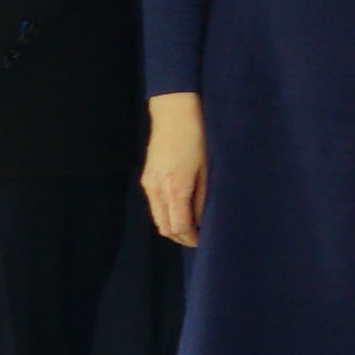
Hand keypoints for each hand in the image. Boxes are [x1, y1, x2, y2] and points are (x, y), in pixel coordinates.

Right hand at [140, 95, 207, 247]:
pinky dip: (166, 213)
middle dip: (181, 236)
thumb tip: (202, 219)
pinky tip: (181, 209)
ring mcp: (149, 184)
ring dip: (172, 226)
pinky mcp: (147, 178)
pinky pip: (154, 205)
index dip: (190, 238)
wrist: (174, 113)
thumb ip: (203, 196)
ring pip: (158, 217)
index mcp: (175, 188)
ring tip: (192, 225)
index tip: (203, 241)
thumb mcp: (208, 168)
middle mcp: (158, 189)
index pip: (179, 226)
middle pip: (165, 226)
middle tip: (198, 237)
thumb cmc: (197, 136)